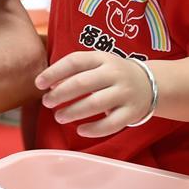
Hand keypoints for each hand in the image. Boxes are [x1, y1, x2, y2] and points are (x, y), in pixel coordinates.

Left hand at [35, 52, 153, 137]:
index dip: (54, 72)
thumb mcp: (97, 64)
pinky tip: (80, 130)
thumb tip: (48, 85)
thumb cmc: (112, 74)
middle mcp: (114, 73)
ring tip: (58, 117)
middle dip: (61, 94)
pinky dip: (94, 129)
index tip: (39, 83)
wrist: (149, 83)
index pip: (75, 61)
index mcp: (102, 58)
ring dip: (73, 111)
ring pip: (95, 104)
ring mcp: (125, 93)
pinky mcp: (132, 112)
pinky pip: (111, 123)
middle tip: (46, 102)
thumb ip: (75, 71)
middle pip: (83, 83)